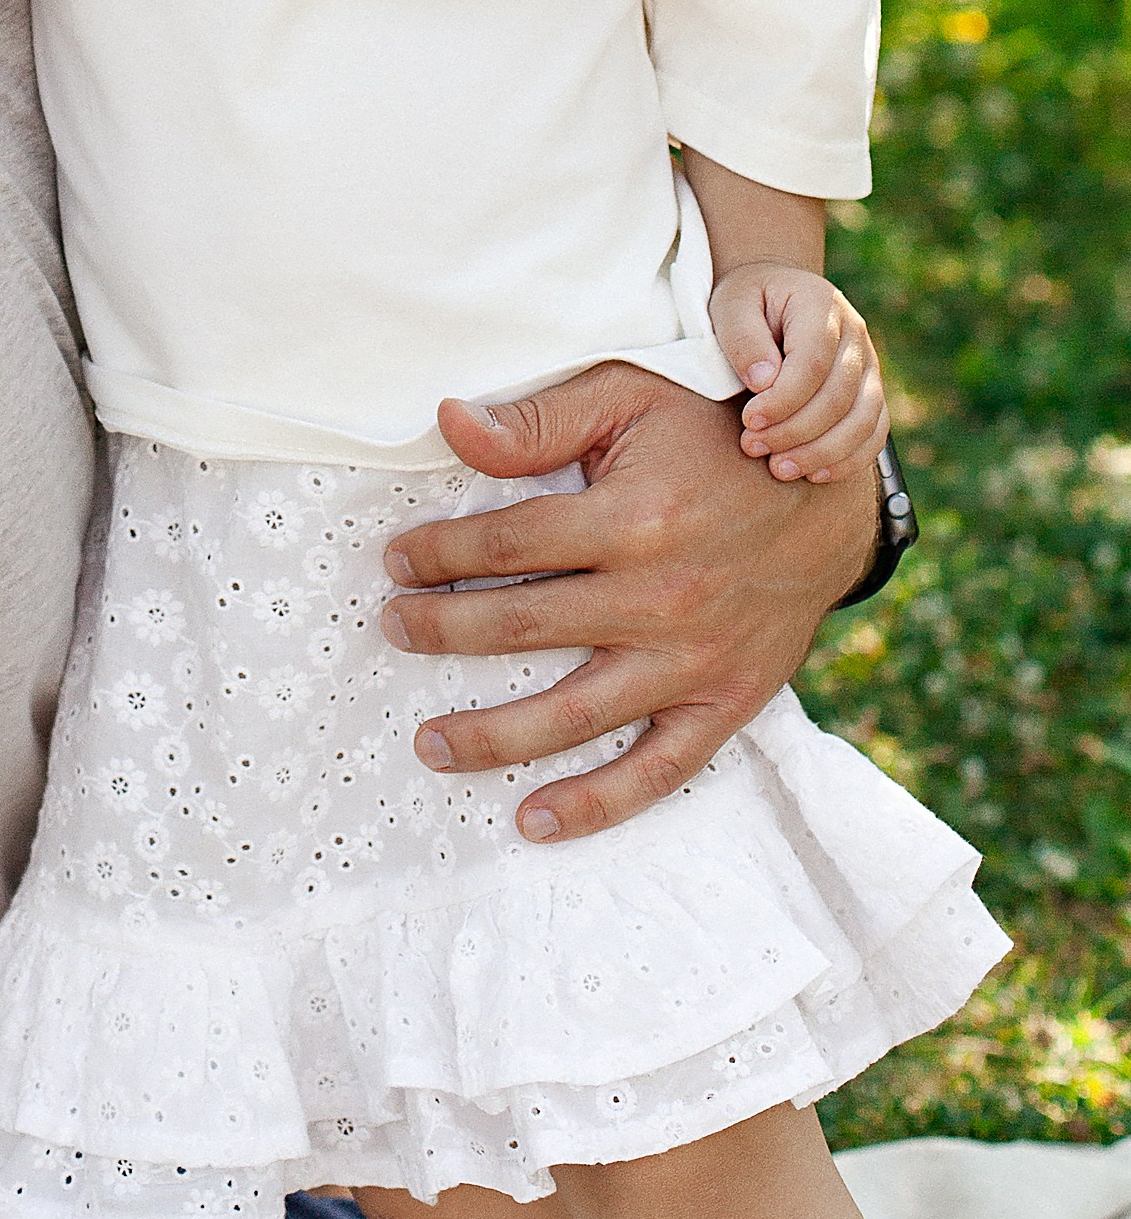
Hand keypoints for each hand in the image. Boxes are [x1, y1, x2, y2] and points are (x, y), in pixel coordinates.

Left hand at [379, 363, 877, 844]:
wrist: (826, 498)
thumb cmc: (713, 435)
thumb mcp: (629, 398)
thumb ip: (538, 419)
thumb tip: (448, 422)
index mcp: (631, 519)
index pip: (506, 544)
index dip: (439, 552)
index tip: (397, 559)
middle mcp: (659, 598)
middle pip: (523, 629)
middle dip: (442, 630)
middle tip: (392, 629)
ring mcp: (693, 660)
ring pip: (574, 713)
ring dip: (494, 737)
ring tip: (432, 745)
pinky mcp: (725, 703)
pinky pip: (657, 770)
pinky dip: (596, 803)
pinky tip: (533, 820)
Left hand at [713, 262, 888, 482]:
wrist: (773, 294)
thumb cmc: (748, 301)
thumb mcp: (731, 305)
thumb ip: (744, 337)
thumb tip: (763, 381)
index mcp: (821, 305)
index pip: (811, 363)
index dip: (782, 400)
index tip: (749, 420)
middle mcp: (855, 334)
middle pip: (837, 397)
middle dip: (794, 431)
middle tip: (752, 446)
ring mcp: (868, 364)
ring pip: (862, 420)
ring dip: (821, 452)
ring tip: (779, 468)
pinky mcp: (870, 391)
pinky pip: (874, 432)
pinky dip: (850, 459)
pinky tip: (815, 473)